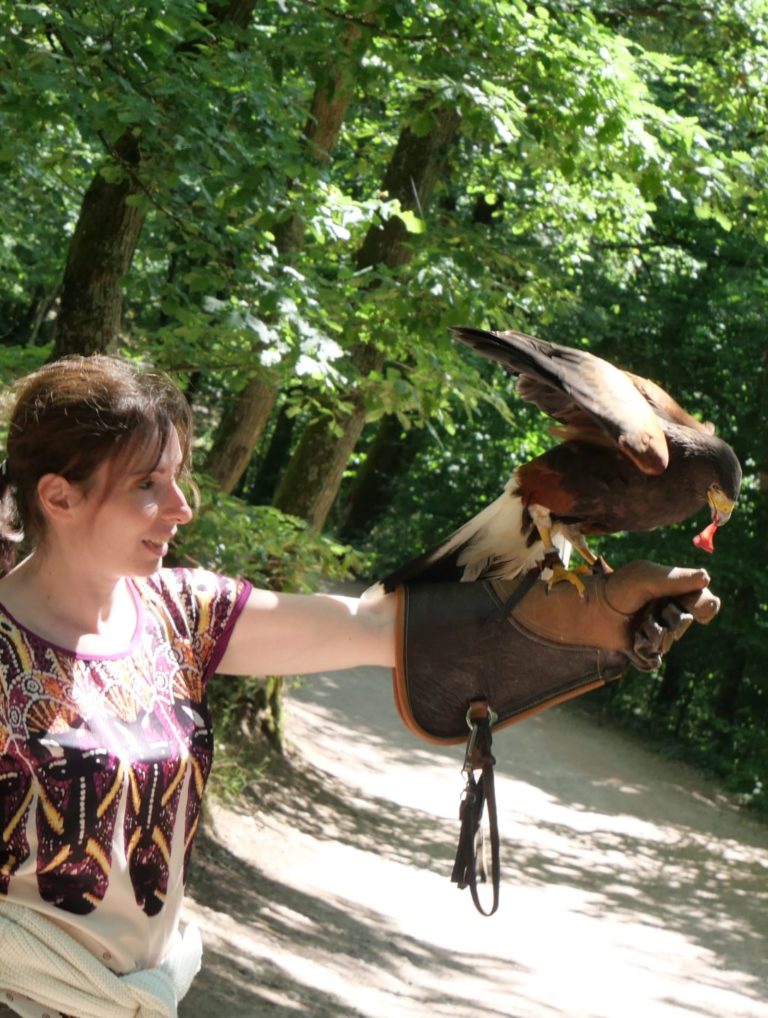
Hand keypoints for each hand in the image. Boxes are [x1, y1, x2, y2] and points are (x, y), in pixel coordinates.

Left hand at [495, 560, 719, 669]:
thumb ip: (675, 578)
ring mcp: (656, 630)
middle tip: (653, 615)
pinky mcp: (643, 649)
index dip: (703, 606)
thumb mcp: (645, 578)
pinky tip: (633, 642)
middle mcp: (667, 609)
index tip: (696, 610)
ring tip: (636, 626)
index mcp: (673, 590)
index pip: (704, 601)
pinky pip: (655, 658)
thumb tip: (706, 578)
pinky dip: (644, 651)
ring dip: (654, 635)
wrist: (587, 611)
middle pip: (686, 623)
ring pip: (670, 642)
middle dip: (670, 621)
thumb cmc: (616, 588)